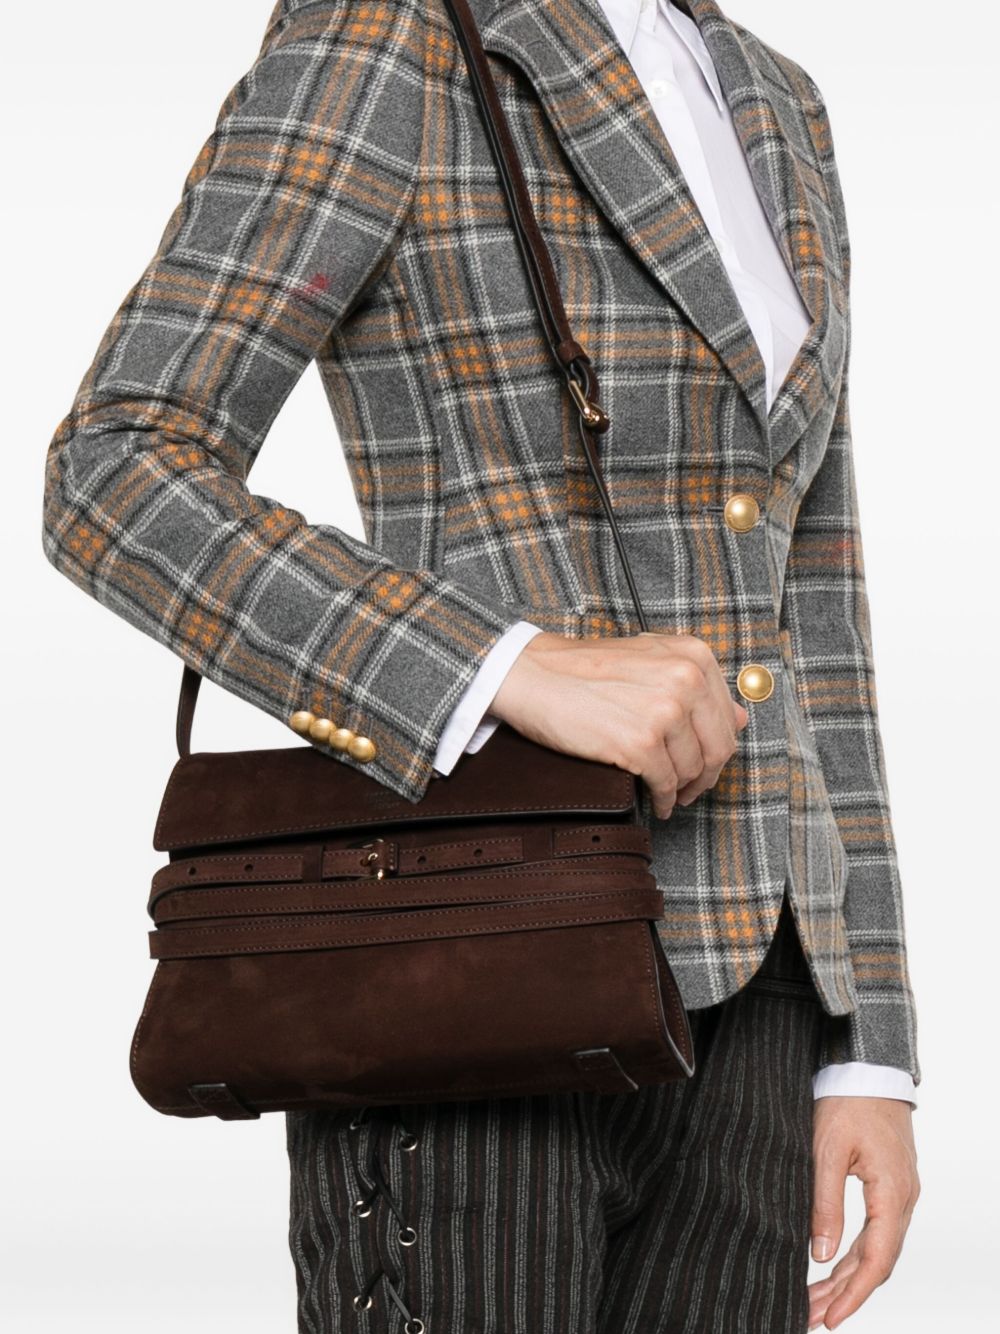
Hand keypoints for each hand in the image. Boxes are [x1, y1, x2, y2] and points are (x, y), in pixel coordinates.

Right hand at [488, 629, 748, 818]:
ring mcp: (664, 711)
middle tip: (690, 789)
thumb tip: (741, 719)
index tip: (704, 762)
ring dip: (682, 789)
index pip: (727, 717)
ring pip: (692, 770)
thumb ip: (696, 685)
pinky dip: (664, 800)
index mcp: (693, 655)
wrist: (532, 674)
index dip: (716, 748)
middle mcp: (686, 679)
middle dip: (706, 776)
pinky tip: (657, 803)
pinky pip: (666, 784)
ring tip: (668, 794)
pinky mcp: (639, 743)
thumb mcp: (650, 661)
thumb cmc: (584, 670)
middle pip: (717, 748)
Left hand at [808, 1096, 919, 1328]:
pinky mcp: (892, 1184)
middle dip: (845, 1292)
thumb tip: (820, 1254)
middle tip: (813, 1315)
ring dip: (849, 1276)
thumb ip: (825, 1203)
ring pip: (878, 1248)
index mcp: (893, 1192)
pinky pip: (879, 1230)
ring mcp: (901, 1192)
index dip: (853, 1294)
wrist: (868, 1066)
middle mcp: (904, 1198)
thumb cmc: (848, 1100)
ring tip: (818, 1298)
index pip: (876, 1260)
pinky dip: (857, 1253)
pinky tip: (835, 1265)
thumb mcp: (826, 1151)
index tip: (830, 1318)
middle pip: (878, 1262)